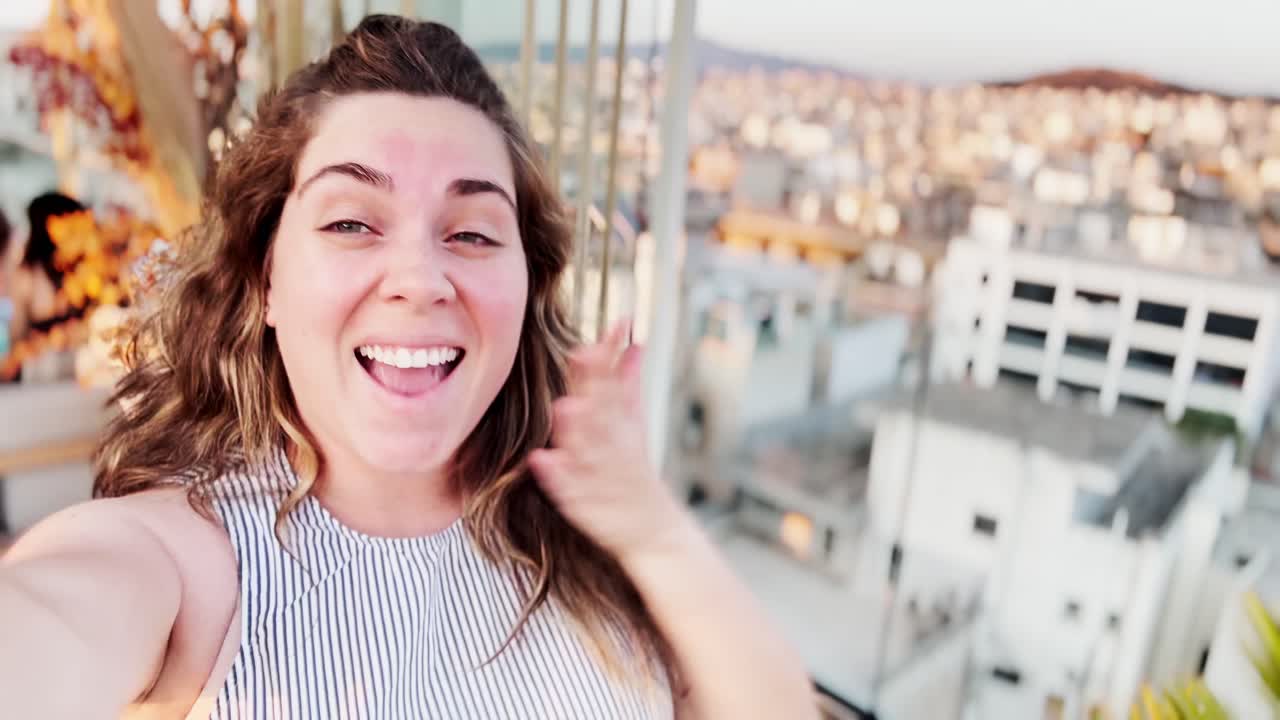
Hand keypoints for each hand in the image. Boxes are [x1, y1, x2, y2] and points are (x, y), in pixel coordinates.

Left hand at [529, 320, 691, 563]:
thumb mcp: (636, 424)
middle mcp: (613, 444)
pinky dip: (557, 476)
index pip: (612, 383)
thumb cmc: (635, 470)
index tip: (608, 330)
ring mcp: (600, 473)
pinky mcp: (585, 502)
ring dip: (578, 426)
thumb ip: (629, 384)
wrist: (653, 529)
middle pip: (602, 409)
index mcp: (622, 423)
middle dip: (594, 385)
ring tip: (568, 406)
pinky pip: (570, 488)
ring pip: (588, 446)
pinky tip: (542, 461)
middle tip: (584, 355)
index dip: (607, 357)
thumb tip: (633, 345)